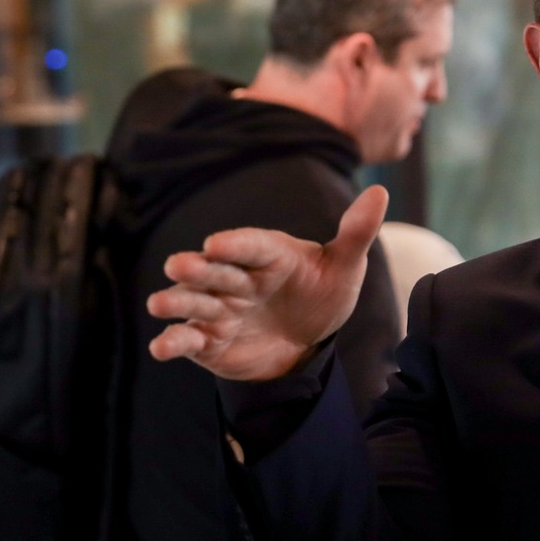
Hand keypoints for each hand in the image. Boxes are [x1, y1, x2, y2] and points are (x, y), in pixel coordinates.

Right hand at [146, 185, 387, 381]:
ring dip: (177, 301)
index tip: (217, 244)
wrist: (305, 341)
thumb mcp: (345, 266)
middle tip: (179, 265)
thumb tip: (380, 193)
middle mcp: (237, 278)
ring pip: (195, 302)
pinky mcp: (208, 338)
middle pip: (215, 271)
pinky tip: (161, 348)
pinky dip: (173, 342)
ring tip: (160, 303)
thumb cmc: (321, 293)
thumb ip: (356, 233)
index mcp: (268, 254)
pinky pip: (188, 339)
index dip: (235, 244)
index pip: (251, 245)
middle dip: (197, 269)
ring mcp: (219, 307)